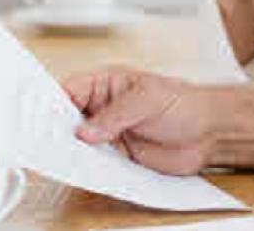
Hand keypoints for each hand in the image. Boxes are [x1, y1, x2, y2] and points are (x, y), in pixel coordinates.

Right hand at [63, 65, 213, 175]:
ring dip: (73, 151)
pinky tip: (88, 170)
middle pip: (67, 119)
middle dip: (59, 130)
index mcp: (107, 83)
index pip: (69, 90)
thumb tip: (87, 129)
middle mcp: (103, 108)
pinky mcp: (117, 156)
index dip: (53, 103)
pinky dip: (89, 167)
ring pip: (78, 143)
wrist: (210, 132)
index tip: (43, 118)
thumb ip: (117, 114)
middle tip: (54, 141)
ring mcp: (109, 133)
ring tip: (69, 157)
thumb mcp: (149, 99)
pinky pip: (95, 162)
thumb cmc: (185, 103)